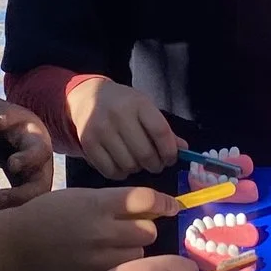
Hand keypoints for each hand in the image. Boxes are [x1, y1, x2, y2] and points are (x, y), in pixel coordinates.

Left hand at [0, 102, 54, 206]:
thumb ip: (2, 117)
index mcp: (38, 143)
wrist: (15, 136)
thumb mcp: (9, 115)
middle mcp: (42, 166)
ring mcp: (36, 181)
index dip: (28, 159)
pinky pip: (24, 207)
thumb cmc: (11, 124)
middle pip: (41, 185)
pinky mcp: (27, 193)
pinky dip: (10, 212)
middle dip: (21, 194)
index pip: (40, 151)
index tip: (11, 164)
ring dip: (15, 207)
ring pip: (34, 201)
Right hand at [7, 185, 174, 270]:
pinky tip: (105, 262)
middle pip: (148, 231)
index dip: (164, 203)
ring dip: (133, 250)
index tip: (172, 207)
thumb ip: (115, 202)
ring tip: (114, 248)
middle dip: (143, 229)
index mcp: (99, 204)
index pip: (146, 200)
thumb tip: (151, 209)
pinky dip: (121, 269)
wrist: (20, 243)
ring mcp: (99, 258)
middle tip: (129, 229)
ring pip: (140, 255)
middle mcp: (103, 231)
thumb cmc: (51, 213)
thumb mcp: (83, 196)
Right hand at [67, 78, 183, 179]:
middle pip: (145, 153)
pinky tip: (122, 165)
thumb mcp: (144, 107)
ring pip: (129, 165)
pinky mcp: (88, 144)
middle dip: (155, 164)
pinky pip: (110, 171)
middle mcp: (118, 115)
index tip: (171, 159)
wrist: (86, 97)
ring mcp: (100, 130)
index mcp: (138, 103)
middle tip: (156, 164)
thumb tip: (184, 150)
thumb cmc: (123, 104)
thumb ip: (163, 129)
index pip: (160, 132)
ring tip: (137, 161)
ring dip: (138, 169)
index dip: (169, 151)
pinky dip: (121, 174)